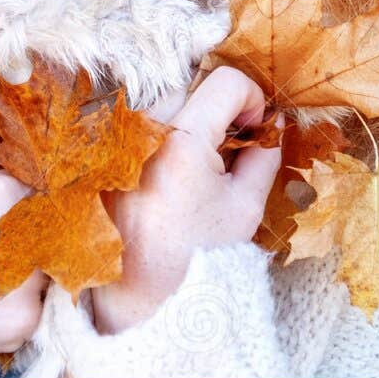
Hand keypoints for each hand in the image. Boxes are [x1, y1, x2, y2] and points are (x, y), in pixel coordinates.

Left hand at [91, 66, 282, 333]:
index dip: (251, 97)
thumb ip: (264, 155)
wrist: (139, 296)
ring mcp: (119, 142)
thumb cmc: (198, 257)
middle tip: (231, 153)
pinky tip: (171, 180)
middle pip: (192, 90)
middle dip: (219, 113)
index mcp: (181, 140)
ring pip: (165, 107)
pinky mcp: (105, 156)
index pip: (224, 81)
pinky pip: (142, 128)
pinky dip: (163, 141)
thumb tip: (273, 123)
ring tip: (199, 172)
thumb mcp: (245, 207)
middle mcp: (142, 132)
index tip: (256, 127)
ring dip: (190, 125)